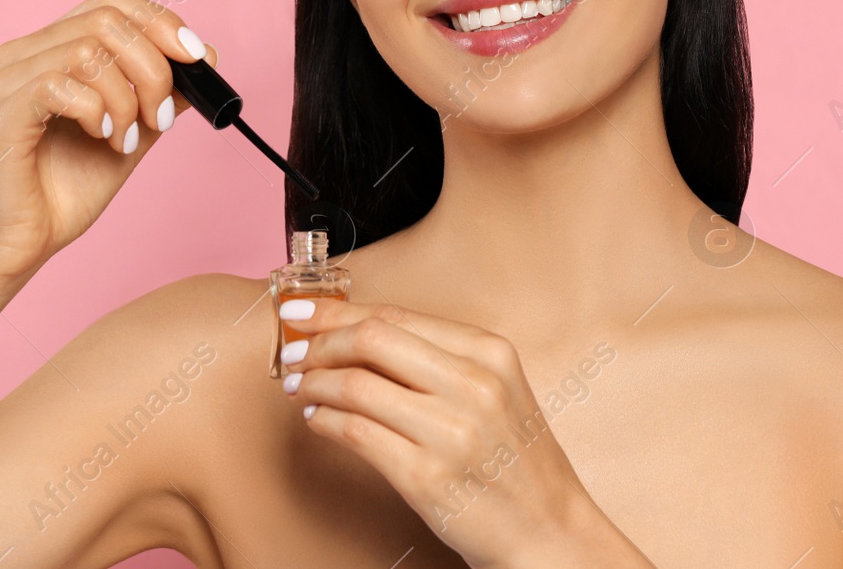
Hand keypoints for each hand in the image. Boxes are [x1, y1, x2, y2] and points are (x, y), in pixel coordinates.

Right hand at [0, 0, 215, 292]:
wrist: (25, 243)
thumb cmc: (69, 187)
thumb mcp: (135, 131)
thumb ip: (163, 93)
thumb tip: (207, 55)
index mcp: (53, 48)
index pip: (111, 1)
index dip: (161, 21)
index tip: (196, 59)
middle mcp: (24, 54)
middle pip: (106, 21)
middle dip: (153, 68)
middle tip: (160, 118)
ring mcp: (7, 80)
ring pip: (87, 51)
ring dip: (126, 98)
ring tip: (127, 139)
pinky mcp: (1, 113)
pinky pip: (59, 85)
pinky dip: (97, 111)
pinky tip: (104, 139)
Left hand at [277, 297, 628, 567]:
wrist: (550, 532)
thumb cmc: (516, 462)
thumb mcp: (497, 391)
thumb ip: (439, 360)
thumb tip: (359, 335)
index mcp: (489, 352)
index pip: (396, 315)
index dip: (338, 310)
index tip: (301, 312)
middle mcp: (473, 384)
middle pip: (371, 339)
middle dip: (318, 342)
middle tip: (292, 352)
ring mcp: (451, 431)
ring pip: (356, 385)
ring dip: (313, 382)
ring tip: (298, 387)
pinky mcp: (427, 477)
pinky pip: (355, 433)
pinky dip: (324, 420)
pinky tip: (317, 418)